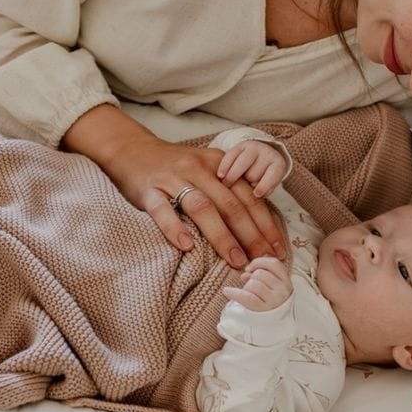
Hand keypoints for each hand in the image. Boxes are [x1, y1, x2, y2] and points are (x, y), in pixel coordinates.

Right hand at [60, 105, 287, 268]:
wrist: (133, 151)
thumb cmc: (177, 168)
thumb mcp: (208, 169)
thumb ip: (231, 189)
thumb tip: (262, 223)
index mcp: (218, 164)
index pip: (248, 196)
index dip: (265, 224)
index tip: (277, 249)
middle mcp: (198, 168)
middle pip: (230, 204)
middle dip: (251, 235)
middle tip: (263, 261)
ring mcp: (172, 179)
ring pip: (202, 207)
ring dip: (222, 236)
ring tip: (235, 260)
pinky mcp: (148, 190)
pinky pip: (162, 210)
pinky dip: (175, 228)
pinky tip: (187, 247)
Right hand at [217, 139, 286, 198]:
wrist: (260, 157)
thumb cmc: (264, 178)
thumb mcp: (268, 185)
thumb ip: (261, 192)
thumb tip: (249, 201)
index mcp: (278, 165)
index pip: (273, 175)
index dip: (264, 186)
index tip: (256, 194)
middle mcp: (267, 153)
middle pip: (254, 174)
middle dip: (248, 182)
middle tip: (243, 187)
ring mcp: (253, 147)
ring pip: (242, 166)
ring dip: (234, 177)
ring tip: (227, 185)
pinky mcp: (240, 145)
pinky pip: (231, 156)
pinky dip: (225, 166)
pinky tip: (220, 175)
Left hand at [221, 255, 292, 311]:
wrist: (272, 328)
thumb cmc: (270, 304)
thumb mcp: (272, 288)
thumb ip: (262, 275)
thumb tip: (246, 272)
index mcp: (287, 282)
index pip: (274, 263)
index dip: (259, 262)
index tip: (250, 268)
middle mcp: (283, 291)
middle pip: (260, 274)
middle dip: (251, 278)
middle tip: (249, 287)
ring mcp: (274, 301)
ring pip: (253, 284)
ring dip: (246, 288)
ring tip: (248, 295)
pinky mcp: (262, 310)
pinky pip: (247, 297)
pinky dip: (235, 293)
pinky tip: (227, 291)